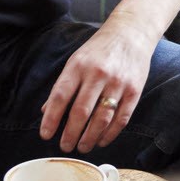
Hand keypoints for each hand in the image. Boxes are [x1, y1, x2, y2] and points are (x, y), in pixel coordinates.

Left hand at [40, 20, 155, 152]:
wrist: (131, 33)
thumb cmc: (99, 50)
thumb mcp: (76, 61)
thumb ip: (62, 86)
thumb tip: (46, 111)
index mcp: (78, 66)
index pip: (61, 96)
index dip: (51, 118)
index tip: (45, 135)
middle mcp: (97, 74)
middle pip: (81, 111)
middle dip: (70, 134)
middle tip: (65, 147)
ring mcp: (118, 83)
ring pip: (101, 119)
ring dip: (90, 138)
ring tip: (82, 147)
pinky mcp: (134, 91)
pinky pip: (121, 119)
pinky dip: (110, 134)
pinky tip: (101, 141)